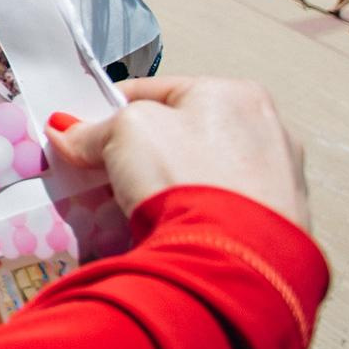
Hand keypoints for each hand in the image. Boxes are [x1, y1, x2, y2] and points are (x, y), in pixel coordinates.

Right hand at [46, 77, 309, 232]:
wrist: (231, 256)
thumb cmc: (181, 175)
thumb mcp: (122, 134)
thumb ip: (90, 130)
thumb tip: (64, 130)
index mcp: (234, 92)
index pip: (155, 91)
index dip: (110, 111)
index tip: (81, 135)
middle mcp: (268, 127)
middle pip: (183, 132)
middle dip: (143, 151)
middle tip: (106, 174)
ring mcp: (281, 177)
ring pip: (206, 169)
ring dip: (172, 182)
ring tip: (137, 207)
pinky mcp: (284, 221)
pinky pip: (225, 206)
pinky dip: (199, 212)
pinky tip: (175, 228)